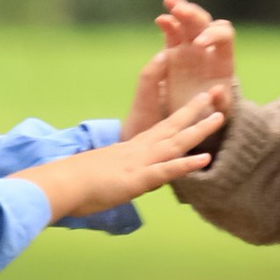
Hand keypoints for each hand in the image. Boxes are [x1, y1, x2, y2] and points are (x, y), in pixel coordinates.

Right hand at [20, 89, 223, 222]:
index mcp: (129, 150)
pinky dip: (187, 164)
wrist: (57, 186)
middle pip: (171, 127)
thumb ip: (113, 175)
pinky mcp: (137, 180)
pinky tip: (206, 158)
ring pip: (175, 143)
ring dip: (199, 130)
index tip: (196, 106)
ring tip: (221, 117)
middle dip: (195, 111)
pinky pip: (166, 170)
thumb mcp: (99, 176)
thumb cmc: (70, 184)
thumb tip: (116, 181)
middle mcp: (136, 152)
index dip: (180, 118)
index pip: (159, 130)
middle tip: (215, 94)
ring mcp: (138, 164)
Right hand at [146, 0, 238, 121]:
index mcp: (223, 60)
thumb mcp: (219, 113)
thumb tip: (218, 90)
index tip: (199, 44)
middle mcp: (208, 49)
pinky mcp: (176, 50)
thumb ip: (220, 103)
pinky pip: (172, 31)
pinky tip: (160, 19)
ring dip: (180, 9)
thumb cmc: (212, 114)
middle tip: (181, 11)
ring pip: (188, 21)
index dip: (214, 35)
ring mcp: (191, 47)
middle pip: (206, 22)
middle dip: (194, 15)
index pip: (224, 36)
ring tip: (169, 1)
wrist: (196, 116)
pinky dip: (168, 22)